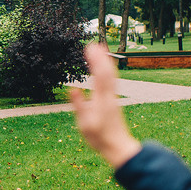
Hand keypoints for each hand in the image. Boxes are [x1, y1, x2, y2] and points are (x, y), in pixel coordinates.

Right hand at [68, 42, 141, 168]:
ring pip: (111, 75)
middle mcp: (110, 96)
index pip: (99, 75)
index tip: (89, 47)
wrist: (118, 146)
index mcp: (102, 100)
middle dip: (100, 56)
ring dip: (105, 61)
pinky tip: (105, 66)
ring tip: (100, 49)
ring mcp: (113, 97)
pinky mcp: (113, 100)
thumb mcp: (85, 125)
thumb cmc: (100, 138)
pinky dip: (108, 70)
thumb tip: (72, 88)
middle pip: (107, 71)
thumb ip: (79, 106)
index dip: (95, 60)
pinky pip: (111, 80)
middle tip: (93, 43)